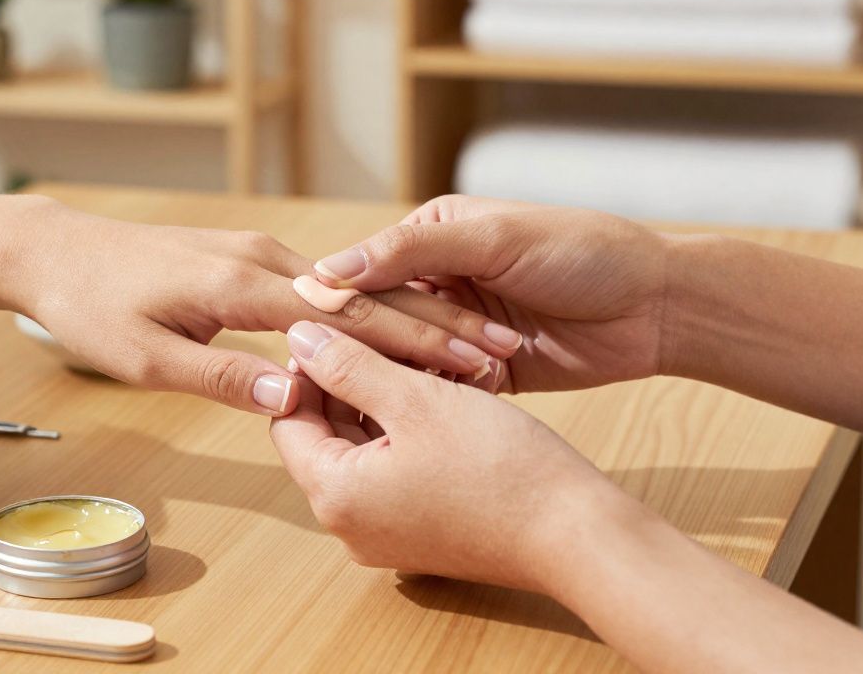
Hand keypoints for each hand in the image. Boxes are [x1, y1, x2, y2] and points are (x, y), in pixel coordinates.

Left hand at [12, 199, 521, 415]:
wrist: (56, 251)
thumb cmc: (94, 307)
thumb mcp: (146, 357)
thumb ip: (223, 374)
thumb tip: (295, 394)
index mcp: (242, 282)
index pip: (347, 318)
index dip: (412, 344)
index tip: (469, 363)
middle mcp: (263, 258)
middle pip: (367, 295)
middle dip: (436, 324)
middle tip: (500, 351)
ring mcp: (260, 253)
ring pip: (355, 288)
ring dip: (414, 315)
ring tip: (474, 341)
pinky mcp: (253, 258)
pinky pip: (327, 285)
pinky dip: (373, 306)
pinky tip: (403, 325)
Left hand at [269, 321, 612, 590]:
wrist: (575, 535)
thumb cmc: (500, 466)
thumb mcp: (416, 400)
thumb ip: (349, 366)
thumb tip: (297, 337)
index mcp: (335, 495)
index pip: (288, 419)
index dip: (307, 367)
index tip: (338, 327)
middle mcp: (350, 525)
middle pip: (322, 435)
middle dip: (345, 381)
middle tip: (378, 334)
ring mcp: (386, 534)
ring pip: (362, 449)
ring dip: (379, 402)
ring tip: (413, 358)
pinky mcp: (421, 532)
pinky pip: (393, 471)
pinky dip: (404, 431)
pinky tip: (436, 393)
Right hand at [311, 195, 669, 391]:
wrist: (657, 306)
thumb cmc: (583, 251)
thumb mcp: (495, 238)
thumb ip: (413, 250)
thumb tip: (329, 269)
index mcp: (431, 235)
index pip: (366, 271)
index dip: (340, 303)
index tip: (307, 332)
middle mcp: (438, 280)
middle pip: (382, 320)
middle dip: (377, 347)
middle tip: (347, 377)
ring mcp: (459, 328)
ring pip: (408, 359)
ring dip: (411, 376)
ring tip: (393, 398)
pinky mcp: (484, 372)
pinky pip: (444, 389)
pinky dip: (440, 399)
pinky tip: (430, 414)